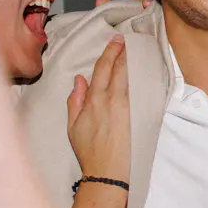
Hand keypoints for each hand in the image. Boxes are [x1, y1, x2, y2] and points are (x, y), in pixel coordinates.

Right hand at [66, 37, 129, 182]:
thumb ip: (75, 100)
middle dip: (122, 52)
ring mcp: (125, 106)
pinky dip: (134, 77)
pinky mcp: (133, 114)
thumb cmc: (88, 149)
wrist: (108, 169)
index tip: (116, 40)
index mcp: (94, 100)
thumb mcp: (73, 125)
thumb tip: (80, 79)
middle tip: (125, 39)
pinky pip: (133, 89)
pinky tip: (135, 71)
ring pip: (128, 78)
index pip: (103, 69)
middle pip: (118, 69)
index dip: (110, 52)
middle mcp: (111, 100)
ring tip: (131, 50)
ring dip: (129, 62)